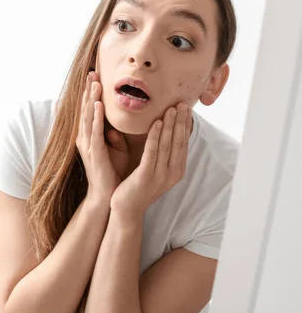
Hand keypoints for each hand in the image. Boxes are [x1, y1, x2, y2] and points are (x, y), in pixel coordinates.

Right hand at [77, 71, 126, 200]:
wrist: (108, 196)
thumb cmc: (113, 172)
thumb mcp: (115, 149)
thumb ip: (114, 135)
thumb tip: (117, 124)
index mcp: (90, 136)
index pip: (90, 109)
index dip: (92, 92)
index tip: (96, 74)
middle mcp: (85, 138)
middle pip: (86, 109)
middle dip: (89, 90)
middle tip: (92, 71)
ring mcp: (87, 145)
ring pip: (88, 117)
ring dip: (91, 98)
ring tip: (94, 83)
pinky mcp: (93, 153)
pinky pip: (93, 132)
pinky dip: (95, 117)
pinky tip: (97, 105)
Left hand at [111, 103, 191, 217]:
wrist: (125, 209)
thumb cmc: (136, 186)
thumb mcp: (152, 168)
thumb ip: (158, 153)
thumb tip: (161, 130)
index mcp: (176, 171)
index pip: (183, 144)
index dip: (186, 126)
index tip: (187, 108)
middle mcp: (172, 173)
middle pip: (179, 142)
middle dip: (181, 122)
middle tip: (183, 103)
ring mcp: (160, 176)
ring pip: (167, 144)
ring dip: (170, 125)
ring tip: (171, 108)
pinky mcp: (146, 176)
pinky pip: (152, 152)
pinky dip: (155, 136)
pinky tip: (156, 122)